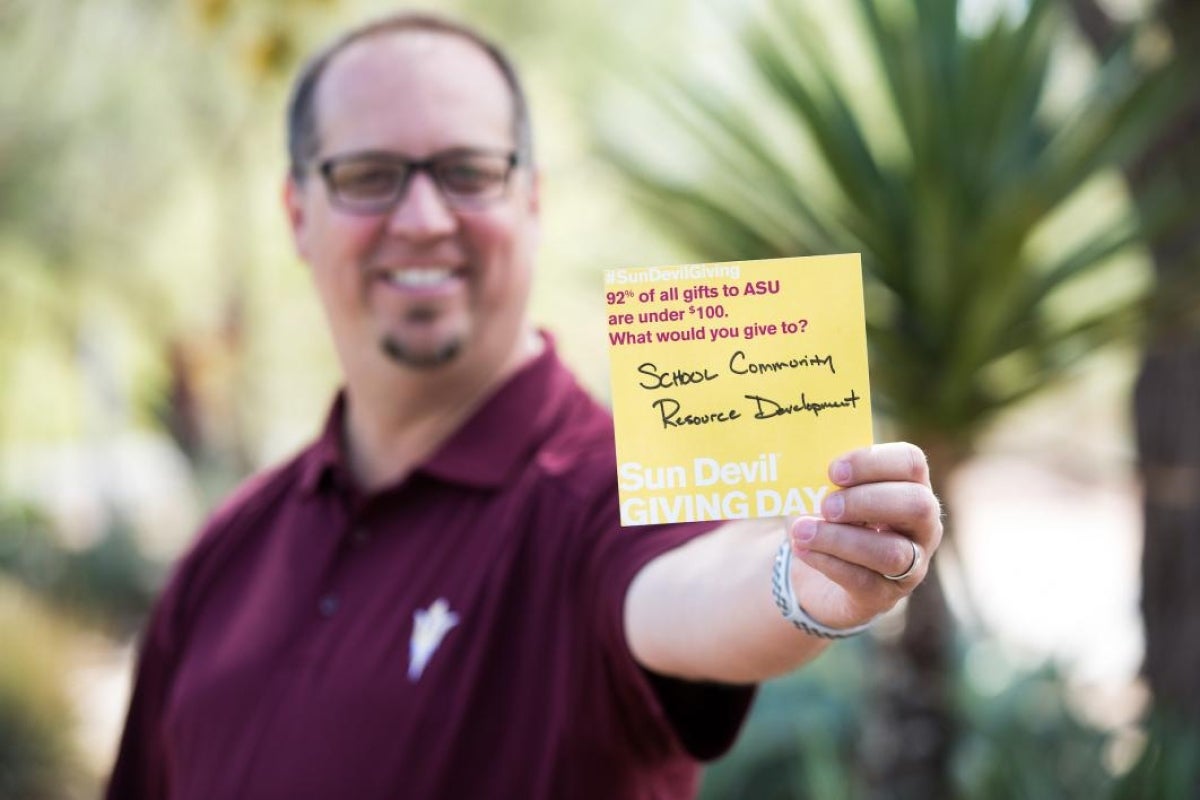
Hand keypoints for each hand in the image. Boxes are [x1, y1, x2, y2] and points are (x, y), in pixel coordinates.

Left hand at [788, 442, 942, 629]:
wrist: (815, 575)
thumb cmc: (826, 519)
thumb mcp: (823, 492)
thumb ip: (820, 475)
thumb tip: (799, 462)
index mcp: (910, 485)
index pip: (911, 463)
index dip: (874, 463)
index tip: (834, 470)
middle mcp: (922, 525)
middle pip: (916, 505)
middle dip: (867, 502)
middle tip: (827, 506)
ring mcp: (911, 565)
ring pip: (892, 552)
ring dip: (842, 539)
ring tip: (802, 530)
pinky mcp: (884, 596)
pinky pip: (863, 581)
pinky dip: (829, 562)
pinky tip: (802, 549)